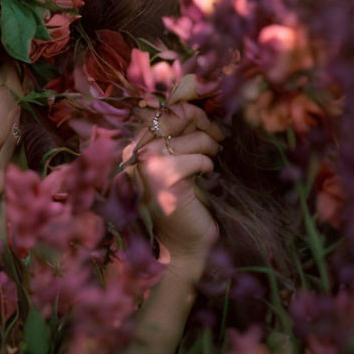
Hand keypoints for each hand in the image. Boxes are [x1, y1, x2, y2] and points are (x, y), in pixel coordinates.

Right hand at [123, 103, 224, 267]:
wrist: (182, 248)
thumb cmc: (184, 206)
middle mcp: (134, 154)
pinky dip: (208, 166)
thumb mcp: (178, 164)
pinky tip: (205, 179)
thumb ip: (179, 137)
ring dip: (209, 149)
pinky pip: (198, 157)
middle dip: (204, 123)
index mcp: (134, 148)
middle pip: (174, 116)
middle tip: (219, 138)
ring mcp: (146, 166)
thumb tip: (196, 105)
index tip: (209, 121)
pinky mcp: (163, 179)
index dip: (190, 109)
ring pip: (191, 138)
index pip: (162, 111)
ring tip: (210, 165)